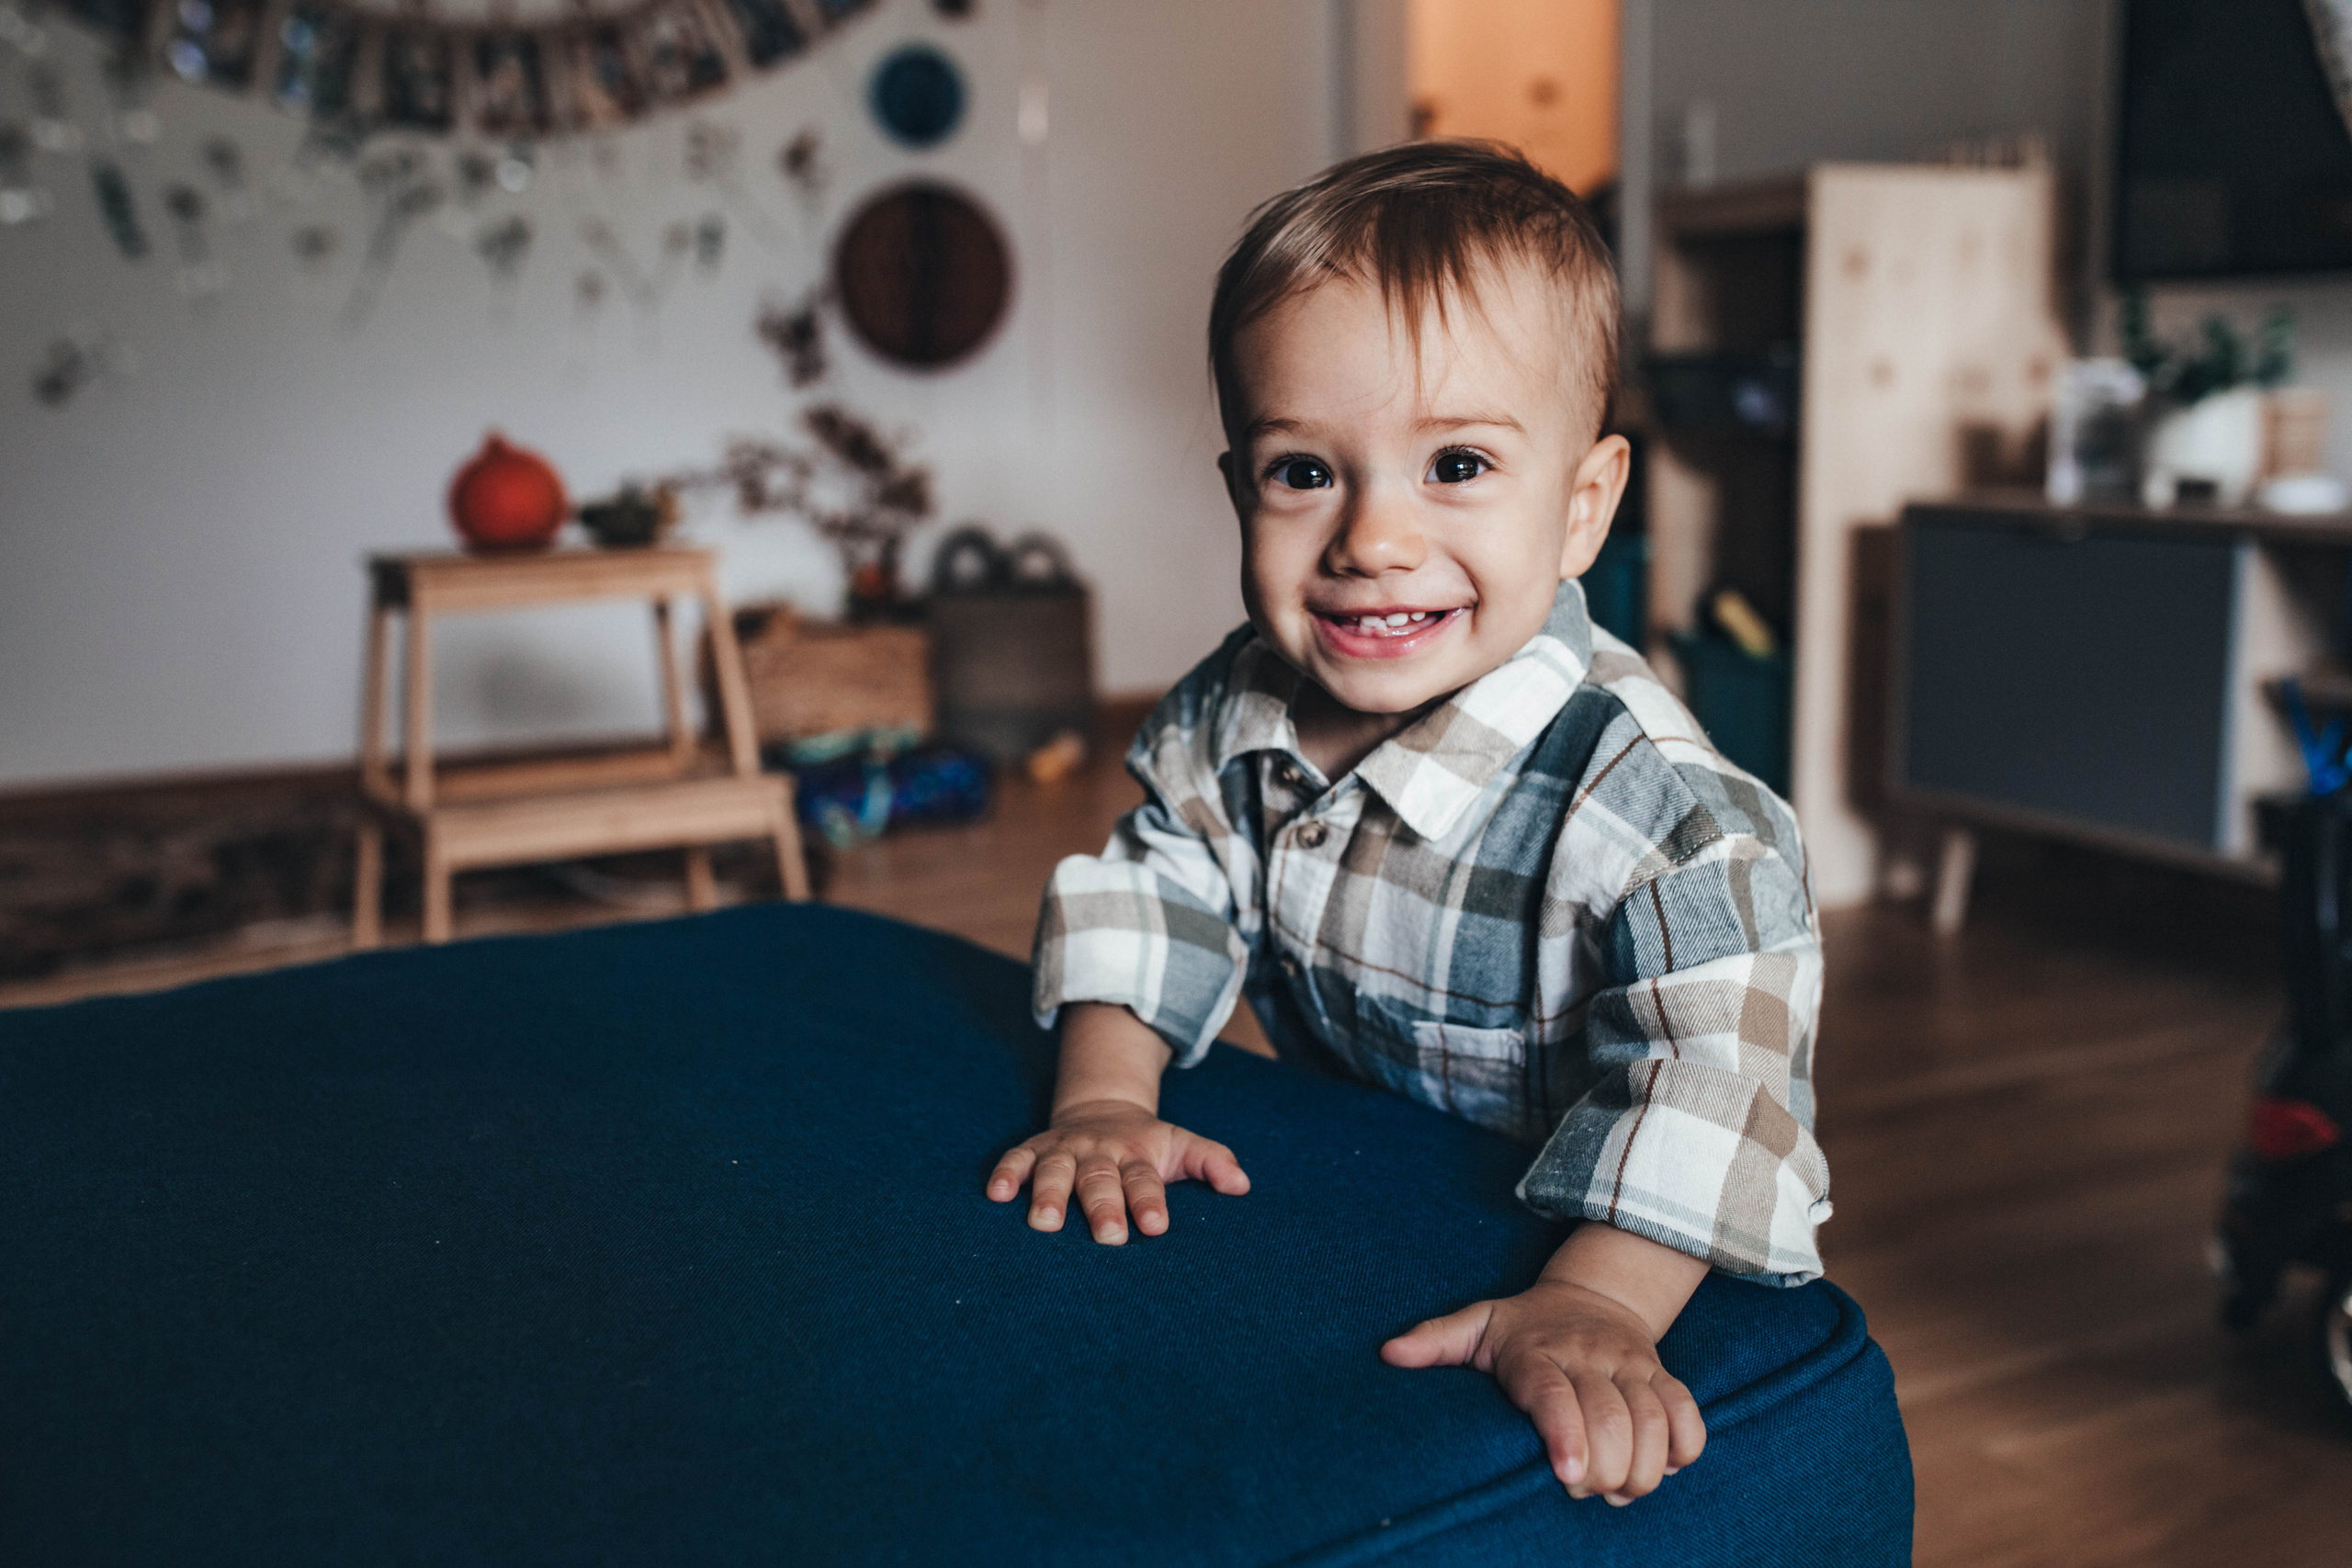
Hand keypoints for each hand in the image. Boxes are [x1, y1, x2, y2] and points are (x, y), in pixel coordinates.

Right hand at [986, 1098, 1249, 1243]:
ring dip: (1048, 1194)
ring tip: (1044, 1223)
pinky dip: (1005, 1174)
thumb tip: (1243, 1185)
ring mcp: (1064, 1150)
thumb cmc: (1147, 1143)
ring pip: (1054, 1170)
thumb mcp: (1182, 1145)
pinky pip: (1015, 1159)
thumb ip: (1212, 1162)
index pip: (1145, 1180)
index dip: (1149, 1201)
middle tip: (1108, 1236)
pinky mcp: (1034, 1149)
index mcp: (1136, 1154)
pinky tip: (996, 1196)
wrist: (1102, 1109)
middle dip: (1103, 1207)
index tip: (1156, 1226)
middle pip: (1099, 1179)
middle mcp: (1099, 1152)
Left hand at [1381, 1277, 1704, 1504]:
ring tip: (1617, 1487)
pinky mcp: (1664, 1375)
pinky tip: (1660, 1466)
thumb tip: (1388, 1355)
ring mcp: (1631, 1366)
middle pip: (1612, 1419)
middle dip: (1605, 1469)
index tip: (1567, 1476)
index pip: (1554, 1394)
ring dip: (1643, 1470)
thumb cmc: (1525, 1326)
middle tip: (1583, 1487)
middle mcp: (1589, 1357)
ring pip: (1656, 1423)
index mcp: (1537, 1352)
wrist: (1595, 1293)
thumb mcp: (1478, 1323)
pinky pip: (1690, 1417)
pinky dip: (1684, 1450)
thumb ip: (1435, 1340)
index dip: (1566, 1436)